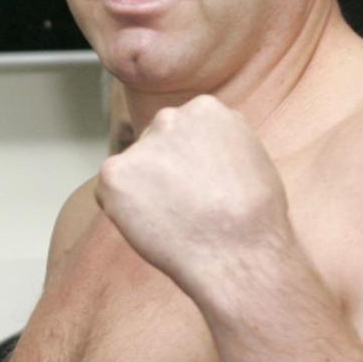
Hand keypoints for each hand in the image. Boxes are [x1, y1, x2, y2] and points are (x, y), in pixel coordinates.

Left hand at [95, 95, 295, 304]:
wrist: (238, 252)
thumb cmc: (254, 216)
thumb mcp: (249, 155)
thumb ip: (217, 142)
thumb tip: (200, 147)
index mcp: (204, 109)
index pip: (180, 133)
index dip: (189, 167)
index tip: (203, 188)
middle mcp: (169, 118)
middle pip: (153, 149)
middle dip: (161, 175)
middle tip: (185, 208)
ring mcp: (139, 145)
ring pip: (130, 173)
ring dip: (143, 194)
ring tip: (174, 220)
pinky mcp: (113, 174)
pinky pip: (108, 195)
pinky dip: (122, 214)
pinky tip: (153, 227)